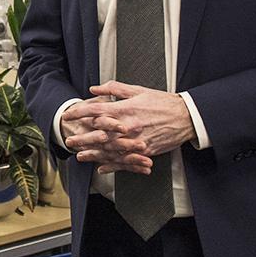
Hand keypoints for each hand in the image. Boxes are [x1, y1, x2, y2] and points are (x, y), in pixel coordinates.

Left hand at [68, 81, 196, 166]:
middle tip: (69, 141)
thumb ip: (114, 89)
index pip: (96, 111)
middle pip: (99, 134)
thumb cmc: (162, 102)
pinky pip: (125, 160)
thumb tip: (95, 88)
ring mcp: (136, 141)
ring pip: (110, 150)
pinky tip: (101, 168)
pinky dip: (112, 165)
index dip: (79, 113)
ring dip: (93, 154)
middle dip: (82, 138)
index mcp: (125, 109)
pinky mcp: (145, 151)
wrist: (186, 117)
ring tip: (80, 156)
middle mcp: (128, 127)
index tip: (68, 115)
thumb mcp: (138, 90)